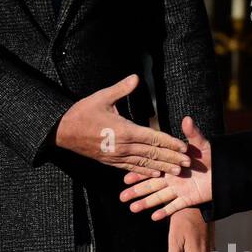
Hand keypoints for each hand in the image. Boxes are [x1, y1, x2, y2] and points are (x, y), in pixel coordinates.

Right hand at [54, 74, 189, 177]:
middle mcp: (124, 146)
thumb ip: (121, 89)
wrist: (63, 131)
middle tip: (188, 163)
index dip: (170, 143)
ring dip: (163, 167)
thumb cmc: (83, 112)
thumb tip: (136, 77)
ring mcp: (117, 157)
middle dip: (172, 158)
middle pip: (153, 153)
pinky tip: (155, 173)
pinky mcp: (111, 162)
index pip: (153, 138)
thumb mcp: (102, 97)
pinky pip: (132, 168)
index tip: (184, 147)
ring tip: (177, 171)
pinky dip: (145, 171)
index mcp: (125, 130)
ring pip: (145, 163)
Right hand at [119, 116, 212, 218]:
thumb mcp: (201, 145)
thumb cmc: (212, 157)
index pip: (151, 169)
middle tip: (121, 197)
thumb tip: (186, 119)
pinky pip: (175, 207)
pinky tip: (153, 217)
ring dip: (146, 203)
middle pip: (151, 186)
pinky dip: (165, 212)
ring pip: (159, 198)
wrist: (225, 173)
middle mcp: (172, 179)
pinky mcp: (188, 200)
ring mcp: (179, 191)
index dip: (138, 174)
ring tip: (132, 209)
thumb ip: (192, 134)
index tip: (125, 178)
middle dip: (136, 191)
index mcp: (171, 166)